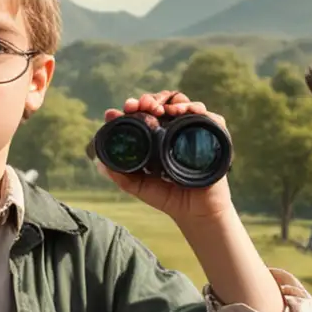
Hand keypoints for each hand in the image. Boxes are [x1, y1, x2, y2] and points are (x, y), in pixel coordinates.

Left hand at [96, 90, 236, 225]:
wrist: (195, 212)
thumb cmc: (168, 197)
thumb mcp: (138, 186)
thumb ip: (120, 175)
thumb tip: (98, 163)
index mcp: (156, 137)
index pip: (143, 113)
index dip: (133, 107)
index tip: (123, 109)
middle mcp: (174, 130)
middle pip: (162, 102)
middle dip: (149, 99)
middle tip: (140, 105)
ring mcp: (193, 131)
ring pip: (183, 103)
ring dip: (169, 100)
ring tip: (160, 108)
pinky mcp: (213, 135)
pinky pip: (208, 115)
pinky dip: (195, 108)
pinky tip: (182, 111)